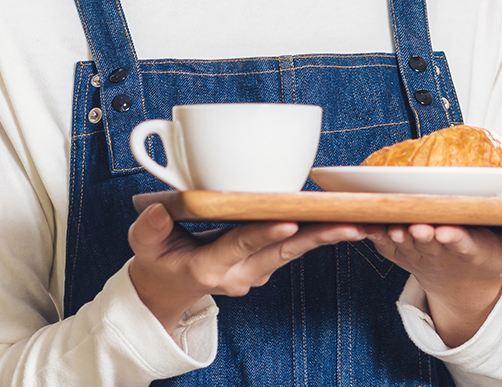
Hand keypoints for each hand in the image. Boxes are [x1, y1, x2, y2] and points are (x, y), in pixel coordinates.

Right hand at [126, 203, 363, 334]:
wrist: (167, 290)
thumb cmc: (157, 262)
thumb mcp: (142, 246)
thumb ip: (148, 229)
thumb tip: (157, 211)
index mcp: (209, 268)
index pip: (241, 246)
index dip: (264, 233)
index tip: (288, 221)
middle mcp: (238, 275)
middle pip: (281, 252)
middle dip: (316, 237)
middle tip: (349, 224)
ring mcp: (254, 274)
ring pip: (294, 253)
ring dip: (326, 237)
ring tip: (359, 223)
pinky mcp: (264, 266)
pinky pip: (294, 251)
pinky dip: (318, 236)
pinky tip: (343, 222)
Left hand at [371, 224, 501, 347]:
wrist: (458, 281)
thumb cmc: (490, 256)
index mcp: (470, 249)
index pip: (463, 243)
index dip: (454, 238)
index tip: (447, 231)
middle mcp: (440, 251)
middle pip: (428, 240)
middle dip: (421, 232)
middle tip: (415, 225)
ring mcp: (415, 251)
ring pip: (401, 241)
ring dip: (394, 235)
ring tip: (390, 226)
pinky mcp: (395, 248)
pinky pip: (378, 240)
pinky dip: (368, 233)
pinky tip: (358, 221)